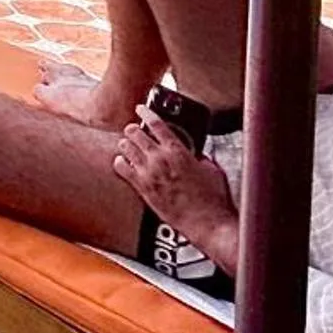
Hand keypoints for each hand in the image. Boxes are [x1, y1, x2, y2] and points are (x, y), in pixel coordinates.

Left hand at [113, 108, 239, 269]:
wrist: (207, 223)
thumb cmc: (213, 200)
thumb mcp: (211, 169)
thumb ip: (198, 157)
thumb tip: (194, 154)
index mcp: (178, 151)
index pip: (156, 123)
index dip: (145, 112)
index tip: (140, 108)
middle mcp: (160, 159)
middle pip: (135, 133)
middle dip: (133, 129)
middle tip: (134, 130)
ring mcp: (149, 174)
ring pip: (126, 148)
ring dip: (126, 144)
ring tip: (128, 144)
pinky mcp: (143, 189)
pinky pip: (122, 168)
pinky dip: (120, 162)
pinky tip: (122, 162)